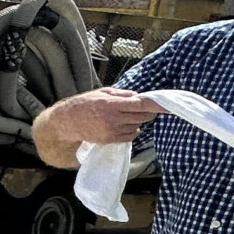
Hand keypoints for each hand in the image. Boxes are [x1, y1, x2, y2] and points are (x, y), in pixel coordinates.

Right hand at [44, 88, 160, 146]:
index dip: (156, 105)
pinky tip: (123, 125)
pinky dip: (132, 131)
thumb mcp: (101, 93)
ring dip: (137, 121)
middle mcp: (113, 118)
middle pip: (142, 116)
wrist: (66, 123)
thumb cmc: (83, 104)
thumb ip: (121, 94)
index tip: (168, 105)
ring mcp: (112, 131)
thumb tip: (137, 97)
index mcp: (111, 104)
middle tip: (142, 108)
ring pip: (137, 127)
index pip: (140, 104)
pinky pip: (130, 136)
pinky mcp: (110, 140)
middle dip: (146, 112)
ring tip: (125, 116)